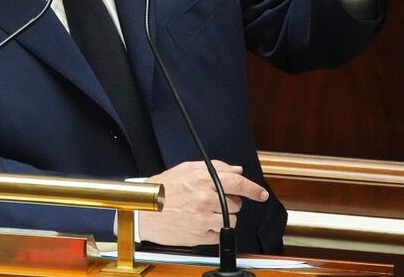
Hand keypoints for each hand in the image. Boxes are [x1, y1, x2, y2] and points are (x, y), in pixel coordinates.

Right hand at [139, 160, 268, 246]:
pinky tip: (200, 222)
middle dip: (230, 202)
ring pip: (231, 220)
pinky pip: (220, 233)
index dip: (253, 189)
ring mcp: (203, 218)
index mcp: (202, 179)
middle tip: (213, 199)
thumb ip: (215, 167)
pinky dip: (214, 229)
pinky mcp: (200, 235)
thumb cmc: (161, 189)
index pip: (237, 183)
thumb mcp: (186, 169)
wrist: (143, 211)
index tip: (260, 194)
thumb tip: (237, 170)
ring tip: (204, 211)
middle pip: (236, 203)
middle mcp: (204, 198)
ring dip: (223, 217)